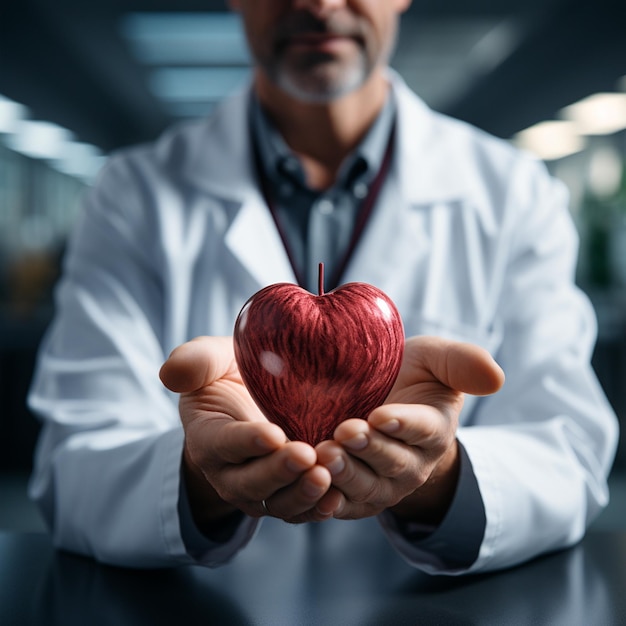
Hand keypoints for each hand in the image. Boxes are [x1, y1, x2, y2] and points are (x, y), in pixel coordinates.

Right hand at [159, 337, 339, 531]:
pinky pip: (299, 512)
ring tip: (325, 477)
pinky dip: (317, 510)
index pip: (224, 443)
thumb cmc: (233, 375)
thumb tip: (171, 372)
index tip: (274, 434)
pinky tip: (338, 498)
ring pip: (276, 503)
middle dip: (278, 472)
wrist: (252, 400)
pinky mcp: (285, 496)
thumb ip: (195, 361)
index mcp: (208, 435)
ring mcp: (258, 489)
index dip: (247, 441)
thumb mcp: (213, 361)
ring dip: (300, 495)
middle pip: (250, 482)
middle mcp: (229, 471)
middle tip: (306, 456)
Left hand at [315, 336, 503, 524]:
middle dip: (370, 450)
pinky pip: (344, 506)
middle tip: (344, 432)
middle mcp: (412, 463)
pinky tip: (313, 488)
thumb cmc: (410, 375)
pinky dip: (327, 502)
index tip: (381, 415)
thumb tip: (496, 377)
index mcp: (433, 428)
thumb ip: (462, 362)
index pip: (423, 430)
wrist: (380, 401)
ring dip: (346, 475)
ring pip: (367, 488)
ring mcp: (384, 484)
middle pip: (393, 463)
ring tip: (324, 455)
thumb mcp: (434, 359)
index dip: (404, 424)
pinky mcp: (356, 497)